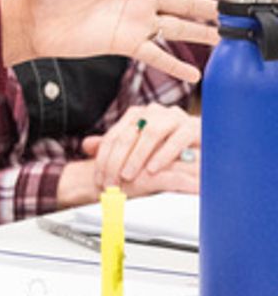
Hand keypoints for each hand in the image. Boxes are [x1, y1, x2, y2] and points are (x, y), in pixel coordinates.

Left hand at [4, 0, 218, 80]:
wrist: (32, 19)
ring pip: (176, 28)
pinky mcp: (124, 43)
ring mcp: (132, 22)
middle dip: (204, 5)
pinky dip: (175, 66)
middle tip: (227, 8)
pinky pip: (156, 55)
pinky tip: (193, 75)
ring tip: (222, 36)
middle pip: (180, 1)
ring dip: (199, 33)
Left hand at [85, 103, 200, 188]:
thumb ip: (114, 146)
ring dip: (137, 157)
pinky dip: (164, 155)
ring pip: (150, 134)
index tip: (100, 181)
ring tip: (129, 176)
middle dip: (116, 162)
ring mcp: (174, 117)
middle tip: (112, 183)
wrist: (209, 142)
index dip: (103, 160)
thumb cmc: (169, 147)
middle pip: (128, 136)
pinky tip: (154, 169)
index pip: (113, 137)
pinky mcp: (194, 126)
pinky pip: (177, 139)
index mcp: (136, 115)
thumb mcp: (139, 148)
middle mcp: (152, 112)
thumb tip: (87, 146)